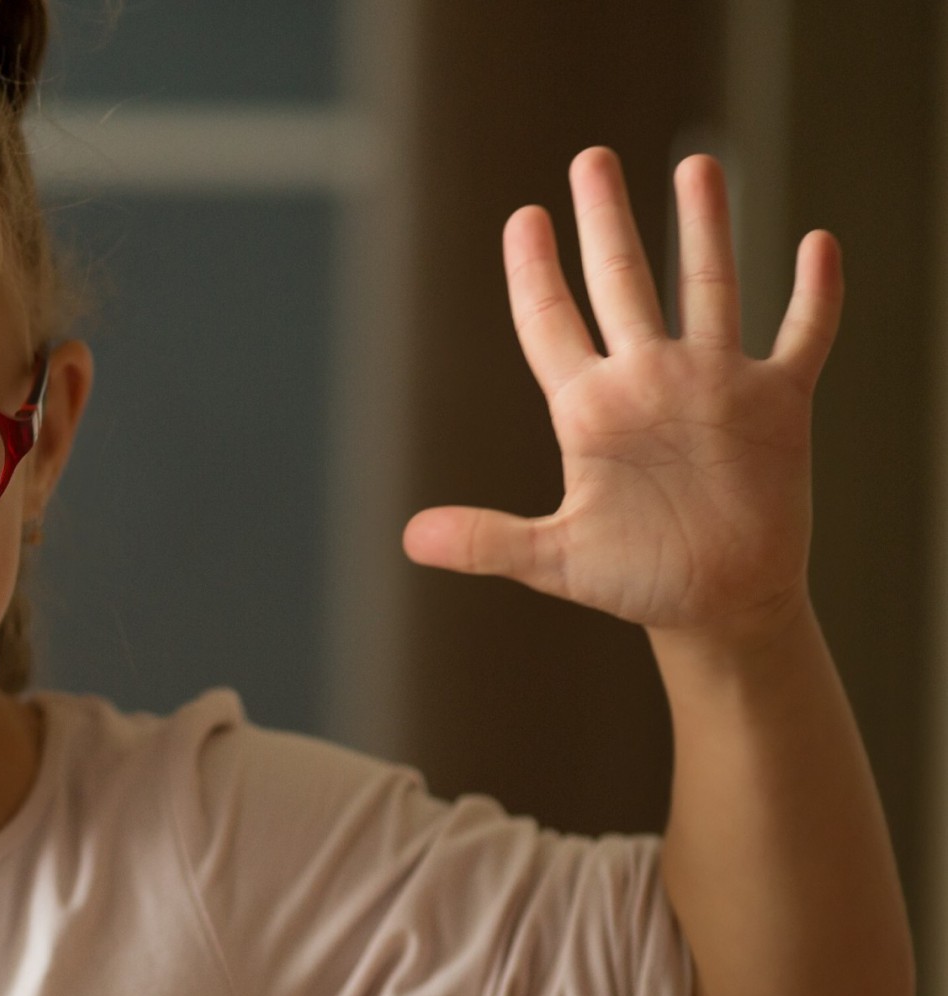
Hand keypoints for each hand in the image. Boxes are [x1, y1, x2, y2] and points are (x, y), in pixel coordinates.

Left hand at [402, 148, 839, 638]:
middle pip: (622, 282)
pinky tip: (817, 243)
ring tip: (697, 164)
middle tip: (590, 159)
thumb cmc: (634, 579)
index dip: (534, 271)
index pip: (551, 321)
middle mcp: (648, 380)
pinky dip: (814, 294)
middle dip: (607, 220)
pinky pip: (802, 335)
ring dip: (706, 227)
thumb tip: (411, 539)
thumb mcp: (556, 559)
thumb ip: (487, 540)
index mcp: (588, 408)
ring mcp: (713, 385)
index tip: (523, 218)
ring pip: (710, 286)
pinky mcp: (777, 404)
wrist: (719, 604)